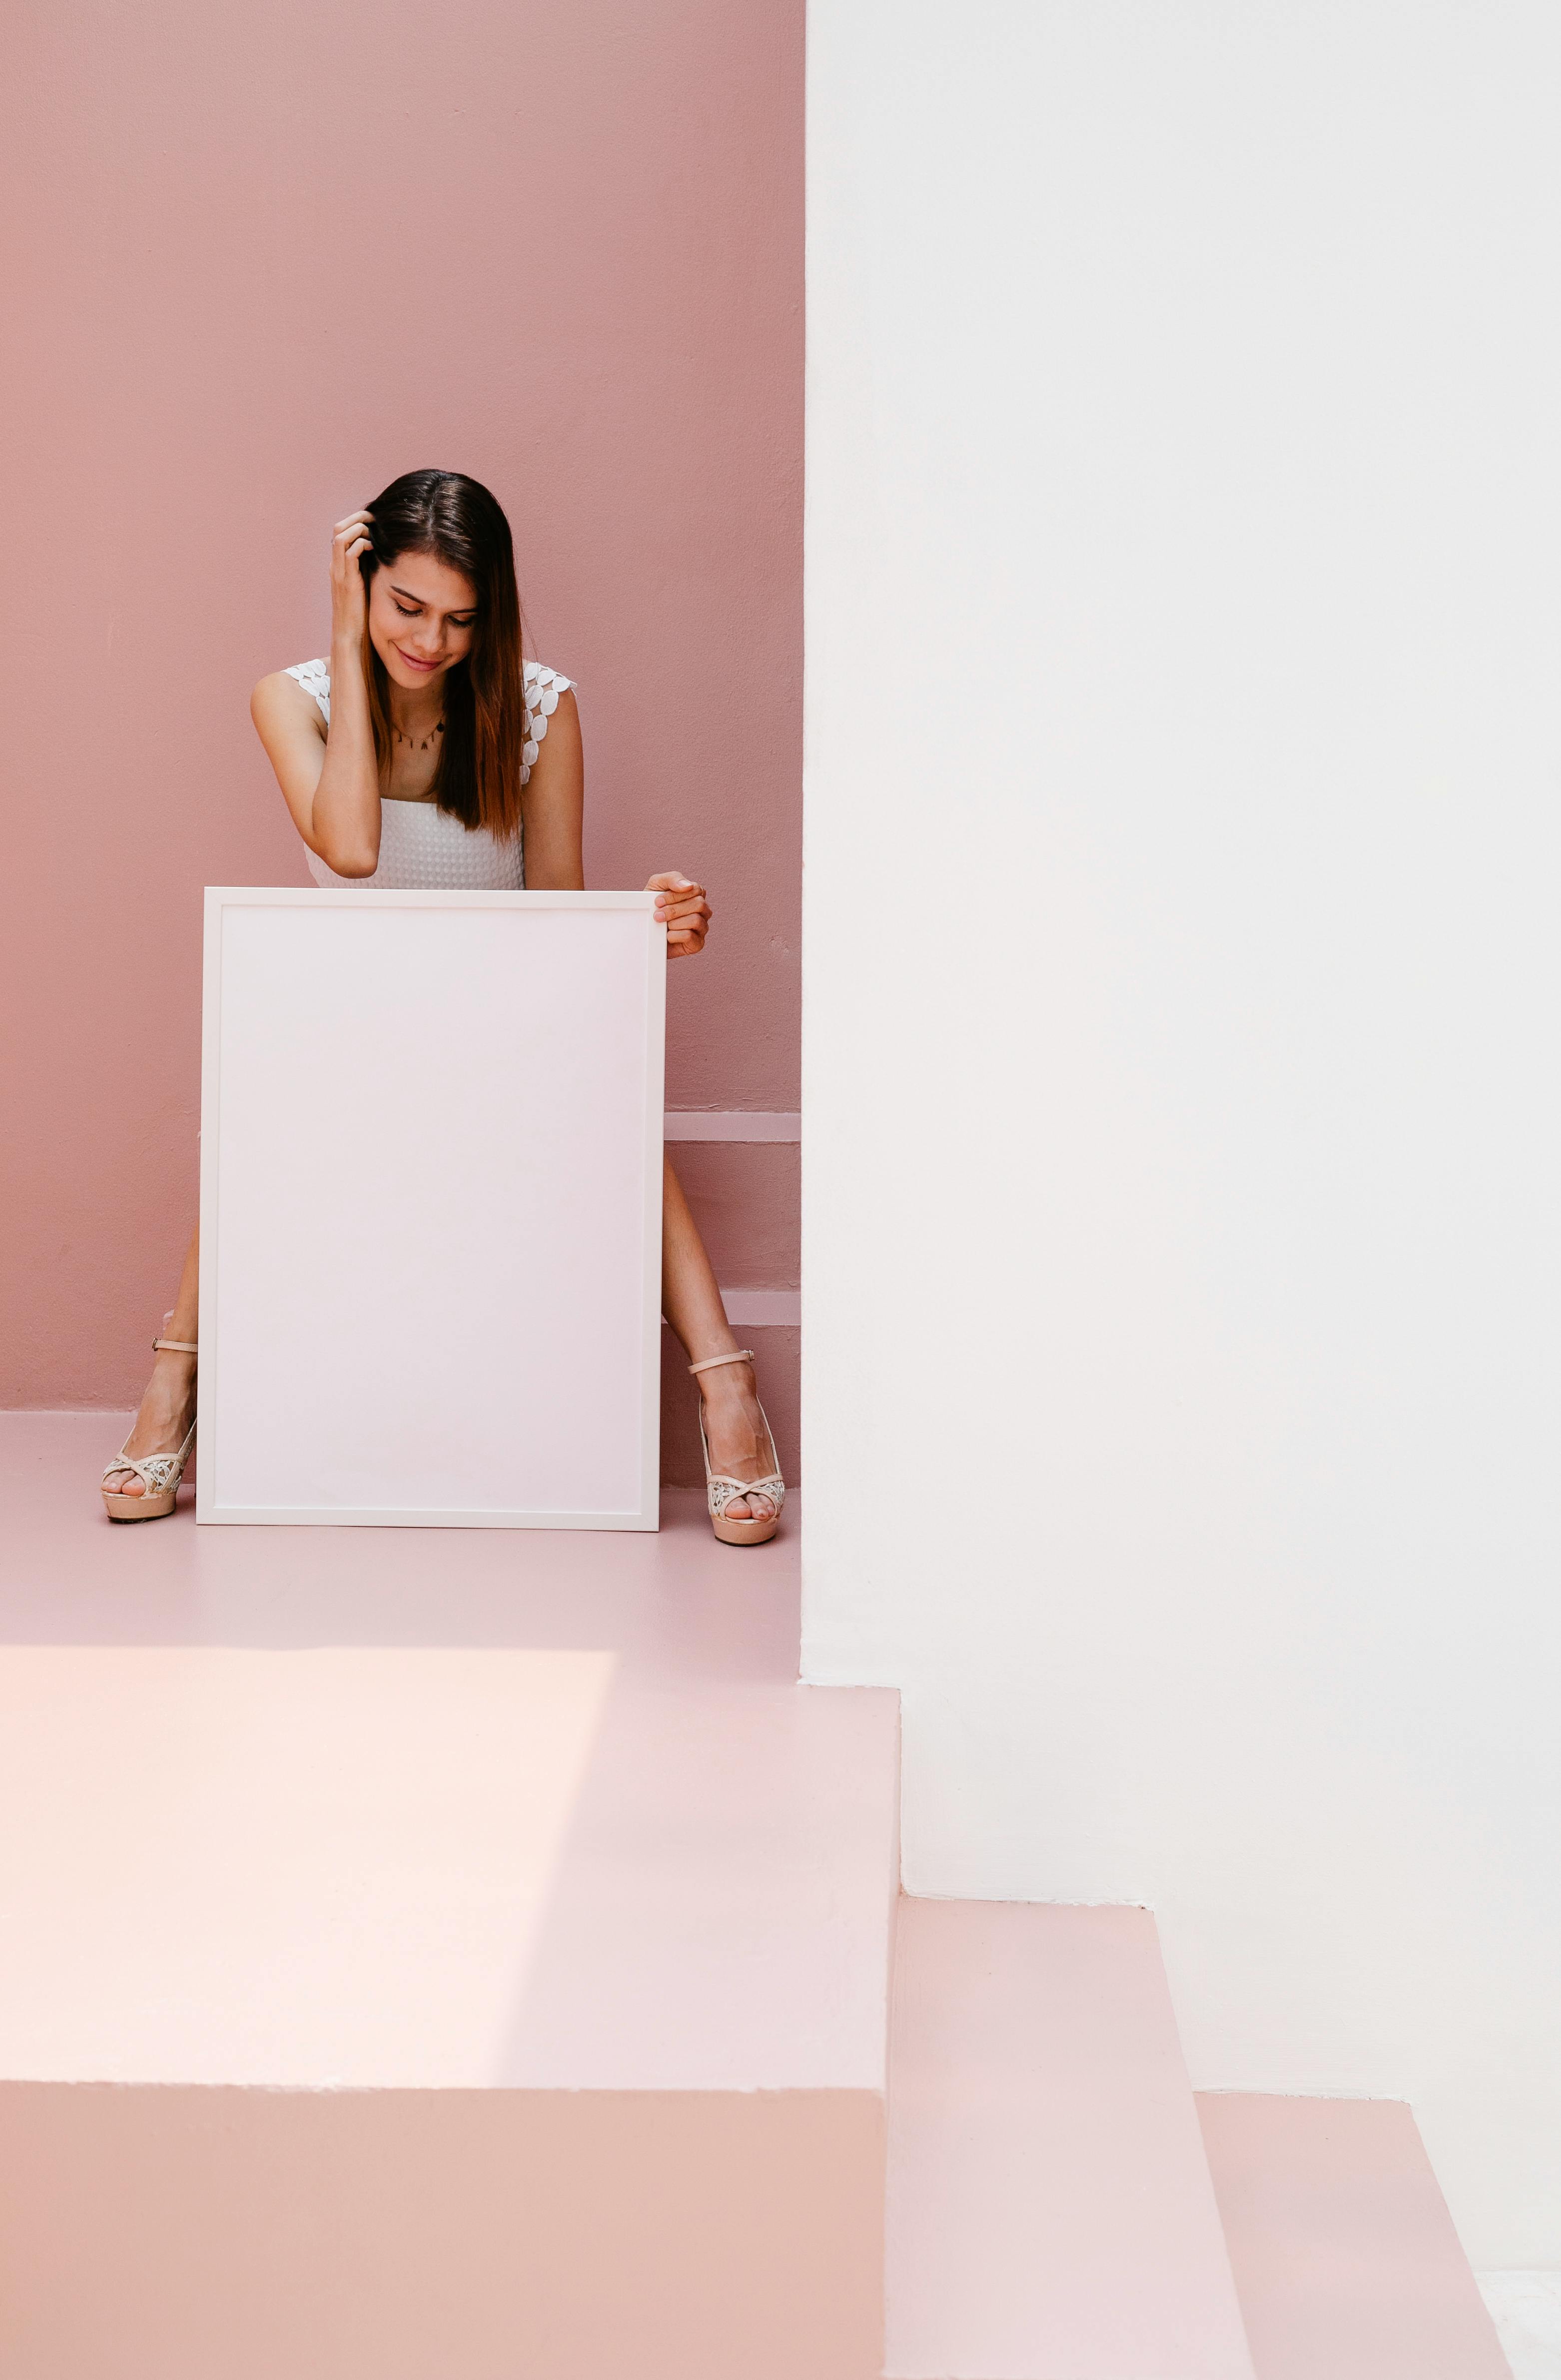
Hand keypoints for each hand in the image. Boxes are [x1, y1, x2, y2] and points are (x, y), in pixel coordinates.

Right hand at [330, 510, 373, 643]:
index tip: (375, 521)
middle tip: (376, 519)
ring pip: (341, 536)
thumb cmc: (361, 614)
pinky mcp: (347, 581)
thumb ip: (369, 570)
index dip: (356, 521)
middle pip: (338, 528)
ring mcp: (339, 572)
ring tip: (375, 533)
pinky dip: (362, 544)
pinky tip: (375, 549)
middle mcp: (335, 565)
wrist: (351, 636)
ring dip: (360, 529)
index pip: (341, 532)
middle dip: (357, 518)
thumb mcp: (365, 586)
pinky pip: (350, 552)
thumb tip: (385, 556)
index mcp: (339, 566)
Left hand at [648, 872, 711, 958]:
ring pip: (695, 920)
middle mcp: (703, 910)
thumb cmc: (652, 905)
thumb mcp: (657, 885)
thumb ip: (672, 878)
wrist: (644, 930)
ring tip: (663, 925)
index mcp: (696, 894)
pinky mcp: (697, 944)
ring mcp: (702, 927)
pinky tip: (667, 936)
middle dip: (674, 910)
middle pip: (699, 904)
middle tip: (657, 915)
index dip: (675, 895)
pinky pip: (689, 936)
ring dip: (674, 922)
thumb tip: (687, 885)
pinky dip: (674, 935)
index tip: (657, 901)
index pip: (696, 889)